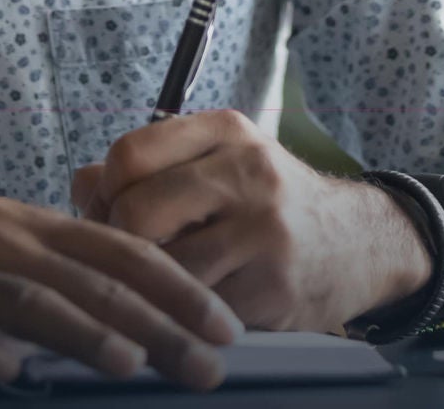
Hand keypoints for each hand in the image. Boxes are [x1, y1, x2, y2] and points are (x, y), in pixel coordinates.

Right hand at [0, 152, 242, 387]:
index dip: (179, 288)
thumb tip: (115, 313)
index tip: (228, 325)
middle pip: (94, 282)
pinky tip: (7, 372)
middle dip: (158, 323)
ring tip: (130, 364)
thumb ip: (49, 270)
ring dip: (83, 333)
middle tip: (212, 362)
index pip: (123, 253)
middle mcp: (5, 243)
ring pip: (31, 300)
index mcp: (31, 228)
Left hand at [70, 110, 431, 333]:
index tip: (107, 213)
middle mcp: (248, 172)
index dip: (103, 191)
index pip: (129, 153)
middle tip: (129, 255)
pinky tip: (190, 306)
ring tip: (157, 282)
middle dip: (120, 240)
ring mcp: (264, 231)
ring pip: (162, 265)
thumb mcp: (221, 163)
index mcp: (227, 131)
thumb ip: (151, 167)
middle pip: (136, 210)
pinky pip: (195, 307)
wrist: (363, 242)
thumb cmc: (271, 202)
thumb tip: (79, 184)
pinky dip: (181, 312)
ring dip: (148, 282)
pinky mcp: (273, 287)